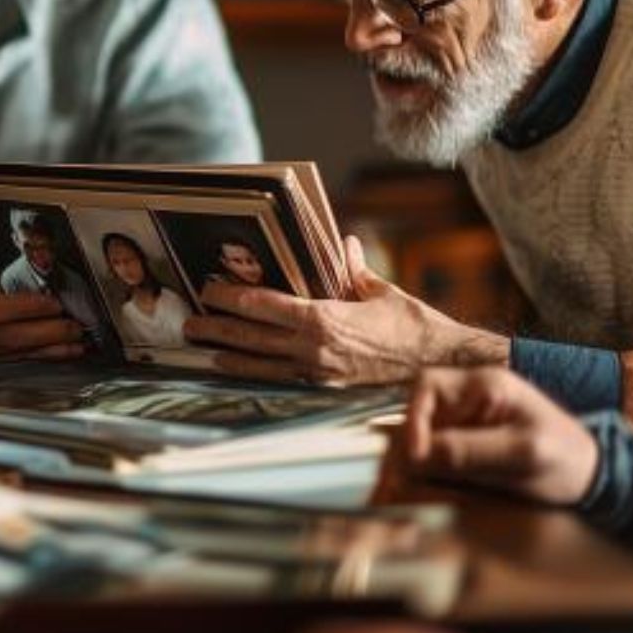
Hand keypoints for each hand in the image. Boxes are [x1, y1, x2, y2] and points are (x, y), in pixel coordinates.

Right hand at [0, 270, 89, 375]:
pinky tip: (61, 354)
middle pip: (6, 339)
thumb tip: (21, 276)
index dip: (21, 307)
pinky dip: (39, 358)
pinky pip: (13, 365)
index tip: (51, 301)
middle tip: (74, 324)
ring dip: (48, 349)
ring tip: (77, 341)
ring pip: (13, 356)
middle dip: (44, 332)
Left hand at [182, 235, 507, 384]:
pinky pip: (282, 380)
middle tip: (190, 323)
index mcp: (324, 319)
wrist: (442, 369)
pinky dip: (257, 375)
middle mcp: (314, 349)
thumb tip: (343, 243)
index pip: (264, 305)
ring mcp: (317, 373)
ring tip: (203, 349)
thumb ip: (354, 269)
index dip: (232, 296)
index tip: (209, 288)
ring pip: (260, 364)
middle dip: (217, 328)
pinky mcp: (325, 389)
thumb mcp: (382, 291)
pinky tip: (240, 372)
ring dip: (228, 356)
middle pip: (252, 337)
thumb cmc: (415, 327)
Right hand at [399, 366, 599, 505]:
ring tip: (428, 490)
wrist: (593, 478)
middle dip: (413, 446)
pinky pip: (434, 452)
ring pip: (422, 435)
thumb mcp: (523, 456)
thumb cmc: (567, 461)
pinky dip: (432, 472)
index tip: (416, 458)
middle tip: (415, 481)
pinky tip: (442, 491)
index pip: (428, 387)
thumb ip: (470, 451)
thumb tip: (416, 456)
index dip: (413, 420)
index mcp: (487, 385)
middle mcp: (470, 396)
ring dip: (421, 463)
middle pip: (419, 412)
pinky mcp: (466, 442)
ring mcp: (466, 419)